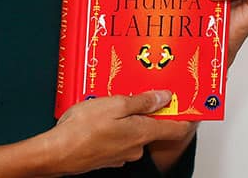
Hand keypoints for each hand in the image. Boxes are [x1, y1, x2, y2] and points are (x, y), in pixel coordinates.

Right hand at [45, 91, 193, 174]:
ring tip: (107, 101)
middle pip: (152, 126)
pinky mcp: (107, 156)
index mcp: (143, 132)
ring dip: (125, 117)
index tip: (189, 104)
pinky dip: (112, 126)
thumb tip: (163, 97)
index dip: (185, 115)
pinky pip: (117, 137)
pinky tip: (97, 117)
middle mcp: (136, 147)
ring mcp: (121, 154)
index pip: (176, 128)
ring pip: (131, 131)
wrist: (58, 153)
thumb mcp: (115, 104)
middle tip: (134, 91)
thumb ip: (142, 101)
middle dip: (145, 109)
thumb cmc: (82, 129)